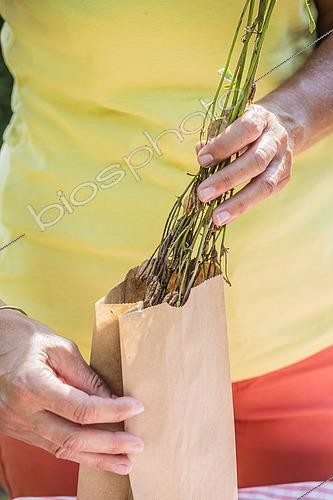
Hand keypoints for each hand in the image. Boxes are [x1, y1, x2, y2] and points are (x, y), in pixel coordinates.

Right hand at [0, 309, 143, 474]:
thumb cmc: (26, 339)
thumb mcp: (60, 348)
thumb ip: (85, 377)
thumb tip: (113, 400)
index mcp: (32, 385)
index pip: (80, 408)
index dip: (112, 411)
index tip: (136, 407)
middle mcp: (22, 411)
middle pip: (72, 438)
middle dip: (108, 445)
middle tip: (136, 445)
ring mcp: (18, 425)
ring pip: (62, 449)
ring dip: (96, 458)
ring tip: (124, 461)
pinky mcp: (19, 430)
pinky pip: (52, 446)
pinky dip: (78, 452)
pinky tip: (98, 456)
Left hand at [196, 103, 292, 225]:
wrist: (281, 126)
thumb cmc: (244, 126)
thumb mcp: (230, 121)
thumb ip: (215, 136)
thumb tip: (200, 153)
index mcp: (261, 119)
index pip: (246, 130)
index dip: (224, 145)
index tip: (202, 160)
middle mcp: (276, 139)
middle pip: (256, 161)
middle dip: (227, 179)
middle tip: (202, 194)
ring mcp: (283, 160)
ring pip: (264, 184)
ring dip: (238, 202)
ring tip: (216, 217)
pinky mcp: (284, 178)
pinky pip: (264, 195)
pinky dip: (243, 206)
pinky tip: (226, 217)